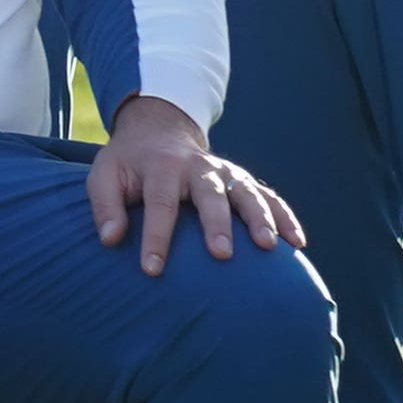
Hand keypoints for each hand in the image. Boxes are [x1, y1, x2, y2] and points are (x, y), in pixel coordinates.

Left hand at [83, 94, 300, 273]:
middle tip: (222, 254)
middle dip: (217, 224)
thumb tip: (111, 240)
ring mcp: (226, 173)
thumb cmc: (129, 164)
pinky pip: (270, 197)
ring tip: (268, 247)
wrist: (159, 133)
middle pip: (210, 196)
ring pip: (247, 194)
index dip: (156, 237)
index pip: (160, 204)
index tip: (152, 269)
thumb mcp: (105, 175)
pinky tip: (298, 243)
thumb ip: (106, 206)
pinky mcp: (244, 181)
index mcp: (162, 167)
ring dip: (260, 219)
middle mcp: (199, 168)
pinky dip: (285, 217)